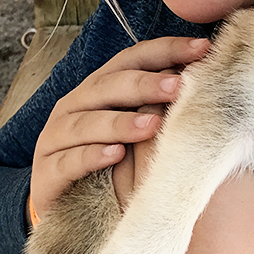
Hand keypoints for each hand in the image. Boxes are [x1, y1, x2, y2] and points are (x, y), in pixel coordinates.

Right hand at [30, 37, 209, 217]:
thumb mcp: (136, 130)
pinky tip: (116, 156)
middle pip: (108, 86)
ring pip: (86, 123)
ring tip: (152, 125)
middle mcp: (75, 105)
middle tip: (179, 86)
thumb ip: (161, 105)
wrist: (66, 206)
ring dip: (120, 122)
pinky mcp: (47, 172)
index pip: (132, 59)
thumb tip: (207, 80)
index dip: (166, 50)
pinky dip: (92, 156)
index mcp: (99, 88)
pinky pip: (68, 161)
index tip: (203, 48)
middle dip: (145, 84)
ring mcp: (57, 137)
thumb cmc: (112, 163)